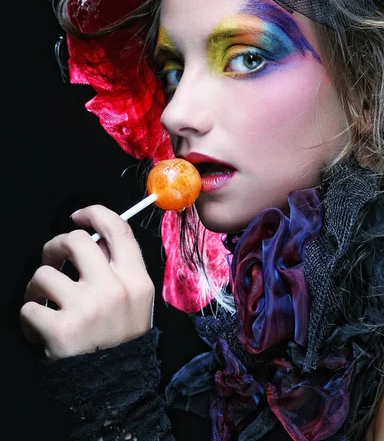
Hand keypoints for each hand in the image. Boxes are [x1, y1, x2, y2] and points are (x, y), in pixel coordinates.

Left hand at [20, 205, 154, 359]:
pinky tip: (40, 327)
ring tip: (43, 301)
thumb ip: (121, 269)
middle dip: (55, 245)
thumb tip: (94, 239)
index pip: (118, 230)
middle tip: (52, 260)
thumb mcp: (137, 300)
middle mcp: (114, 289)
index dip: (95, 213)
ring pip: (45, 273)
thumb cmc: (120, 338)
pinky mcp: (62, 329)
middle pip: (76, 240)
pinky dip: (29, 316)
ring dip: (36, 286)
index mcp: (136, 280)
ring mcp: (88, 308)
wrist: (114, 385)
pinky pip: (29, 307)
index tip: (79, 216)